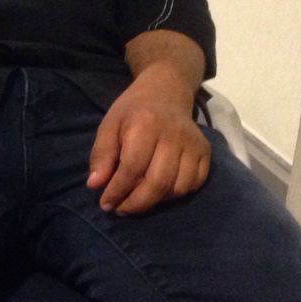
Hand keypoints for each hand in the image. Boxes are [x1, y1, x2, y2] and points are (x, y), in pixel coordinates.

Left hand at [87, 64, 209, 215]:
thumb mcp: (109, 125)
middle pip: (158, 183)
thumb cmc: (133, 111)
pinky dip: (177, 195)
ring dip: (156, 202)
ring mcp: (193, 144)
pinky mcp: (205, 152)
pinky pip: (194, 184)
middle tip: (121, 209)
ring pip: (178, 188)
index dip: (117, 191)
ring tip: (138, 199)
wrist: (166, 92)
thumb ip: (101, 154)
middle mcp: (173, 135)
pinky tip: (160, 191)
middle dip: (136, 204)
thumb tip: (95, 185)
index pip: (132, 168)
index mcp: (146, 125)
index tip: (106, 203)